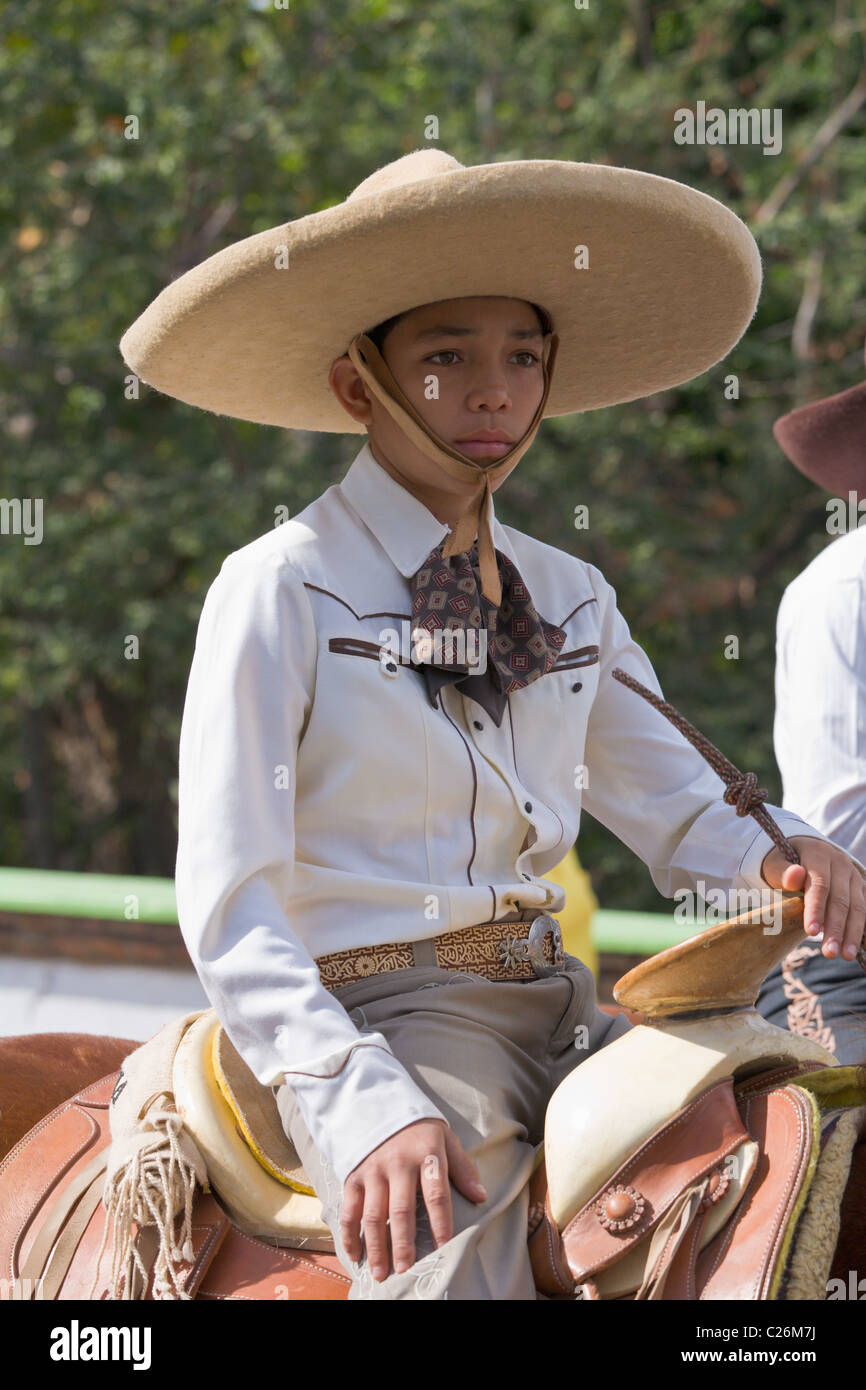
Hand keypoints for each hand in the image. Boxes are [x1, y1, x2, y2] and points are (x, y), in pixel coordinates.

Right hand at [340, 1118, 486, 1282]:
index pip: (436, 1193)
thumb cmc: (420, 1130)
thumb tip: (481, 1197)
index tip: (444, 1248)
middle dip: (403, 1243)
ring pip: (373, 1214)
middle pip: (401, 1210)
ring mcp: (373, 1170)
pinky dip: (349, 1234)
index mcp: (426, 1154)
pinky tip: (355, 1255)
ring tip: (382, 1273)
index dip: (441, 1222)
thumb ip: (462, 1169)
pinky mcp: (354, 1175)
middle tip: (406, 1270)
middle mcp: (397, 1164)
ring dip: (376, 1246)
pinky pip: (349, 1209)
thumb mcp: (446, 1139)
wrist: (381, 1105)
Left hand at [761, 835, 865, 962]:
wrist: (802, 852)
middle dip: (836, 928)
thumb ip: (782, 872)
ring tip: (846, 955)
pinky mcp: (860, 888)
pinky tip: (856, 946)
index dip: (816, 909)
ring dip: (852, 933)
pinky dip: (861, 929)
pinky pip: (864, 910)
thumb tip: (795, 875)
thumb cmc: (784, 864)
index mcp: (819, 854)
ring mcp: (853, 876)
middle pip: (841, 899)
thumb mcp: (775, 865)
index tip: (811, 932)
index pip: (819, 884)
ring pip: (857, 907)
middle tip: (830, 953)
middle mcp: (841, 863)